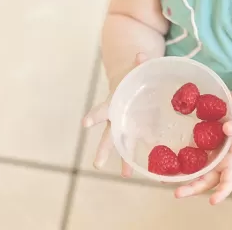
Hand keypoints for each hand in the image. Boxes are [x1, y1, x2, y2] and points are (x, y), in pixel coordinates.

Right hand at [82, 53, 148, 177]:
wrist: (128, 81)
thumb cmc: (130, 75)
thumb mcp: (134, 68)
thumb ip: (138, 64)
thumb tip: (142, 56)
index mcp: (113, 101)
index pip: (101, 109)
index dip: (94, 116)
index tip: (85, 124)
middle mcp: (115, 118)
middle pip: (107, 135)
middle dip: (103, 149)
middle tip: (97, 164)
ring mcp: (125, 125)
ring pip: (121, 145)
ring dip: (123, 159)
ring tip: (126, 175)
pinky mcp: (138, 129)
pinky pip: (138, 144)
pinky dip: (142, 153)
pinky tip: (147, 166)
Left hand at [174, 94, 231, 204]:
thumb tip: (226, 128)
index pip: (228, 181)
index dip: (222, 192)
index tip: (213, 201)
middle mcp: (220, 165)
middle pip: (205, 182)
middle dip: (192, 189)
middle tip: (177, 194)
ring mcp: (210, 159)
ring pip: (195, 172)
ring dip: (181, 177)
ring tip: (164, 179)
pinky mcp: (202, 150)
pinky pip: (190, 158)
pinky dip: (179, 162)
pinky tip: (164, 162)